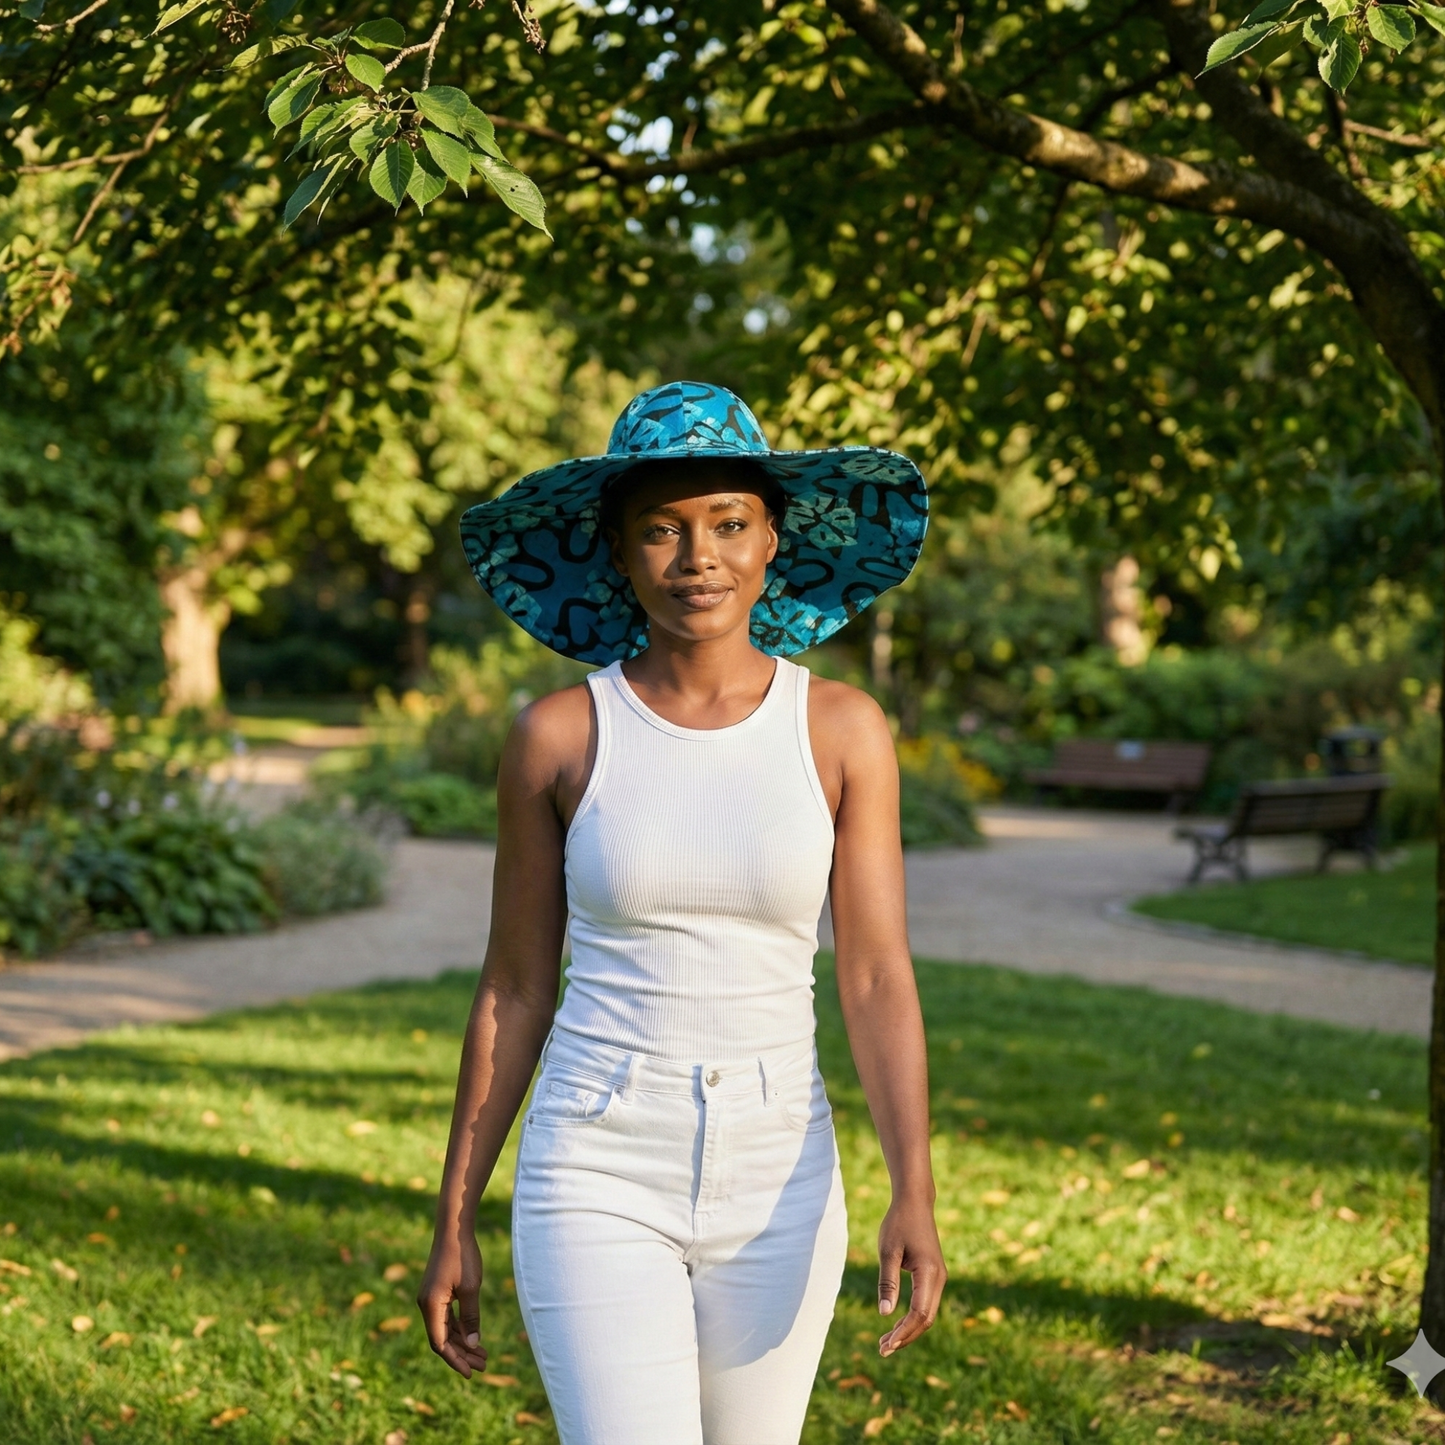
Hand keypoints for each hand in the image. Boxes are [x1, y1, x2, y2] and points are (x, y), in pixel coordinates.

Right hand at [417, 1228, 490, 1377]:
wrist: (454, 1229)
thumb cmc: (463, 1256)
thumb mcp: (471, 1288)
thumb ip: (471, 1318)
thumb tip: (473, 1344)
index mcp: (431, 1306)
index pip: (440, 1343)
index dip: (455, 1360)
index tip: (470, 1373)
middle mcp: (426, 1305)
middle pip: (443, 1338)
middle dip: (462, 1354)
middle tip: (484, 1366)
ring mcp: (430, 1299)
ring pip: (446, 1329)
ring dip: (463, 1342)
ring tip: (483, 1356)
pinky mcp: (437, 1292)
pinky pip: (447, 1317)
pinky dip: (460, 1328)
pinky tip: (474, 1336)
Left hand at [876, 1196, 945, 1356]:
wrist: (915, 1202)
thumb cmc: (898, 1223)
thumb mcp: (888, 1251)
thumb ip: (887, 1282)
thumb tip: (884, 1314)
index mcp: (929, 1273)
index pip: (919, 1313)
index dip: (904, 1331)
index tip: (886, 1344)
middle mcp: (939, 1278)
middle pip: (926, 1319)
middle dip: (906, 1337)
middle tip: (882, 1350)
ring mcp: (939, 1277)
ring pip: (927, 1314)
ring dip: (909, 1330)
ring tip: (886, 1342)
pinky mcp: (934, 1275)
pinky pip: (926, 1304)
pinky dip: (912, 1318)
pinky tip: (895, 1324)